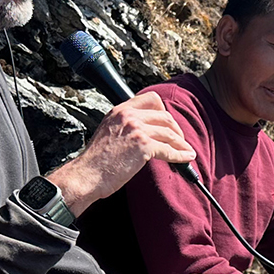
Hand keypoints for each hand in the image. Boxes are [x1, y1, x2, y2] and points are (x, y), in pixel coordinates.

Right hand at [46, 92, 194, 213]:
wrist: (86, 175)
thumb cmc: (96, 161)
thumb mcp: (108, 132)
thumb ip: (124, 127)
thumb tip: (144, 132)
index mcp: (120, 111)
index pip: (150, 99)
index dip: (163, 110)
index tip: (168, 122)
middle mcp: (128, 116)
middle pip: (164, 115)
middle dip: (176, 129)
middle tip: (179, 140)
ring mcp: (136, 129)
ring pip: (169, 132)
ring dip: (181, 143)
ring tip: (186, 151)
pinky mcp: (143, 146)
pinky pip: (169, 149)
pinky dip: (181, 155)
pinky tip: (186, 159)